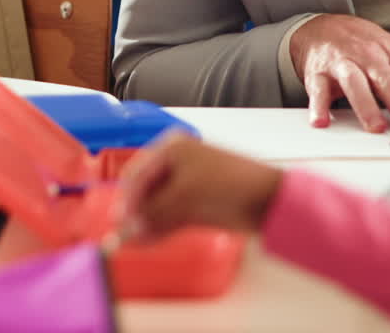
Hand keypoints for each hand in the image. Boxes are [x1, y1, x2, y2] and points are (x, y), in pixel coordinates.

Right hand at [112, 133, 282, 241]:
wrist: (271, 201)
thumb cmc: (232, 186)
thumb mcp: (185, 198)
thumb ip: (154, 214)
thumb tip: (128, 229)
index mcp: (172, 148)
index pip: (137, 172)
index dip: (126, 199)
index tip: (118, 222)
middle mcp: (178, 162)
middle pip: (146, 189)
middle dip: (136, 213)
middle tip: (124, 236)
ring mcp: (188, 182)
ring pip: (158, 204)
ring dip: (147, 222)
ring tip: (135, 241)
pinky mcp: (198, 201)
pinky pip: (172, 214)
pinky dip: (161, 226)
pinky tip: (150, 239)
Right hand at [290, 14, 389, 131]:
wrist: (320, 28)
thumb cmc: (362, 46)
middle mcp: (367, 55)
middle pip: (386, 79)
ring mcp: (341, 64)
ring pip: (354, 83)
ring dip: (366, 106)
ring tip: (376, 128)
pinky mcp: (317, 74)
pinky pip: (317, 91)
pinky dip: (318, 107)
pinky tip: (321, 122)